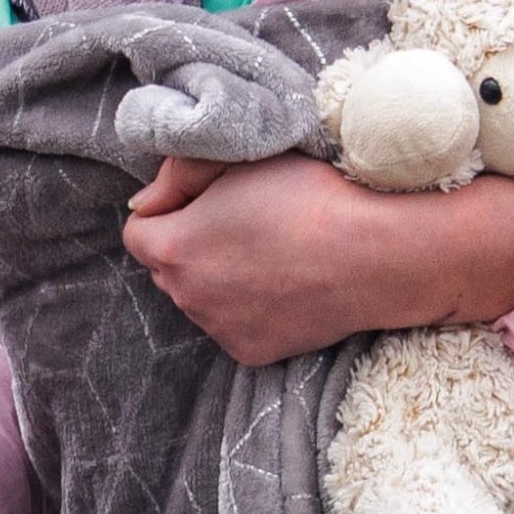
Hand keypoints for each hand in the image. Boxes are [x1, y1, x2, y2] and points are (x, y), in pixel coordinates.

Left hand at [120, 149, 513, 370]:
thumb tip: (143, 203)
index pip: (138, 230)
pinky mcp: (253, 353)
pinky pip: (235, 325)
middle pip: (169, 268)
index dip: (170, 207)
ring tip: (273, 252)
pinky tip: (288, 283)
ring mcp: (219, 330)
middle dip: (192, 245)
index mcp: (173, 249)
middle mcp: (186, 299)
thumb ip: (176, 175)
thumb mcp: (236, 160)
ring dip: (220, 278)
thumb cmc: (308, 195)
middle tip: (244, 221)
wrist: (375, 253)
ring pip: (203, 298)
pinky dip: (251, 307)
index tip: (210, 197)